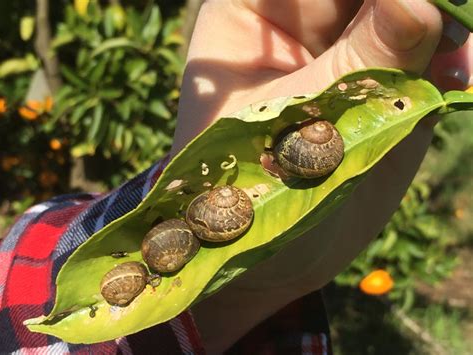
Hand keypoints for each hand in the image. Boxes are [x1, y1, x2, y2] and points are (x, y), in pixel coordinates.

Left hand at [170, 1, 470, 351]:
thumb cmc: (254, 197)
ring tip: (459, 61)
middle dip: (413, 3)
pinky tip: (458, 78)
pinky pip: (421, 52)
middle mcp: (294, 25)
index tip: (409, 8)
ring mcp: (338, 52)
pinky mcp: (374, 84)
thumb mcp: (299, 126)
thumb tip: (418, 3)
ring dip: (442, 25)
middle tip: (450, 27)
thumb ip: (358, 64)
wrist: (278, 254)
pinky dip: (448, 61)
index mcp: (249, 15)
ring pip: (401, 11)